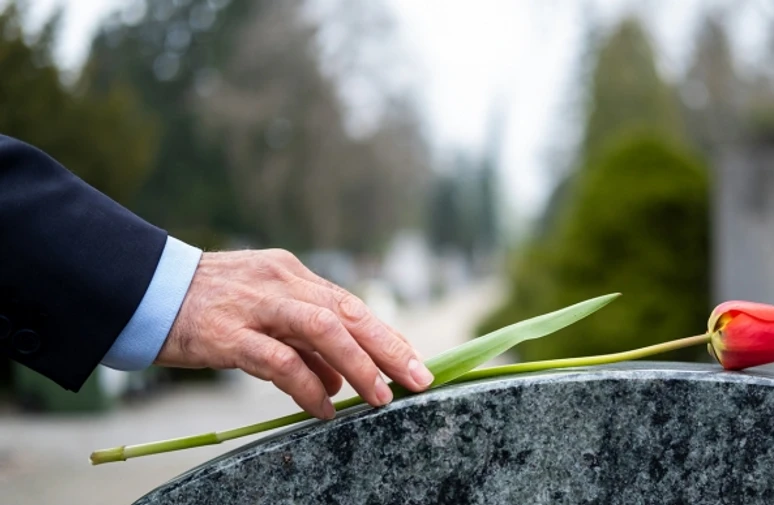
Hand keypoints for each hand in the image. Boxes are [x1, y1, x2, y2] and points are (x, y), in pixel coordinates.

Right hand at [154, 249, 433, 418]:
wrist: (143, 290)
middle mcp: (281, 283)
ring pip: (323, 329)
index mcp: (292, 274)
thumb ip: (303, 342)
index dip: (386, 334)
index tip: (414, 361)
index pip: (350, 304)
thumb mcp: (262, 311)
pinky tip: (323, 407)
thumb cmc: (207, 305)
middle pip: (348, 312)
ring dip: (359, 365)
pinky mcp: (227, 333)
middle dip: (389, 347)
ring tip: (379, 397)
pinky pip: (279, 361)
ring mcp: (255, 305)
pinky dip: (308, 386)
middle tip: (418, 379)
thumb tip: (342, 380)